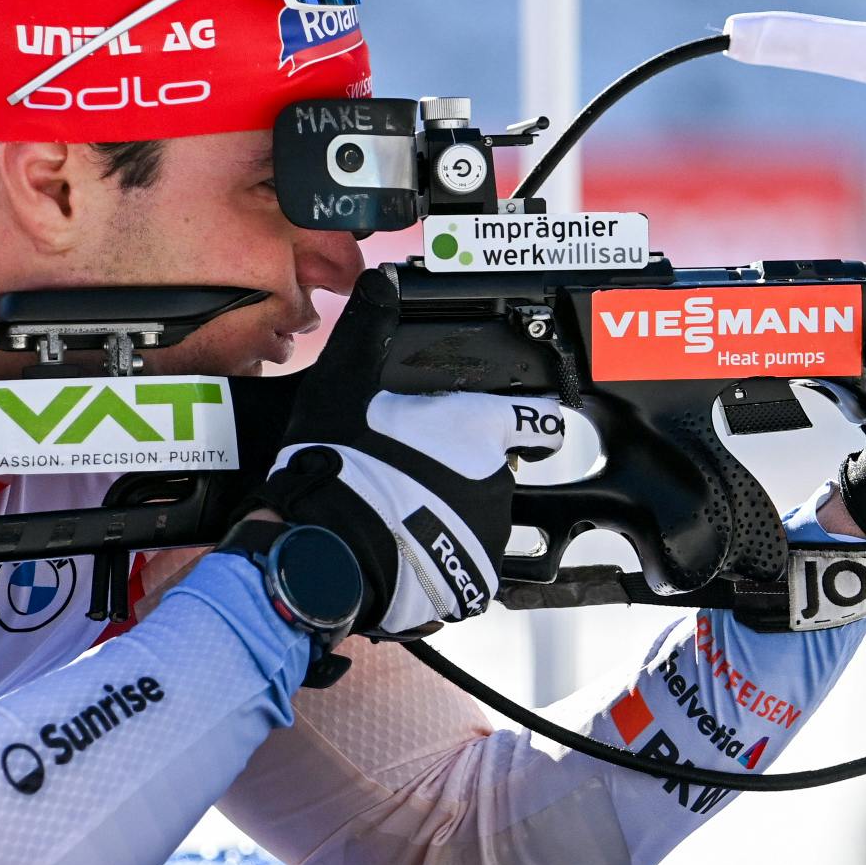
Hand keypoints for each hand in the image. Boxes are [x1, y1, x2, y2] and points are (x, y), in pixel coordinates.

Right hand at [266, 268, 552, 634]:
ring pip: (479, 517)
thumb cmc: (339, 465)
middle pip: (496, 468)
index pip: (539, 418)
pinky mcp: (474, 582)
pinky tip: (401, 548)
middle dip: (463, 468)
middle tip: (412, 470)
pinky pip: (463, 566)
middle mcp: (499, 480)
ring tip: (397, 511)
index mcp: (479, 429)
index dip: (527, 420)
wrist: (327, 551)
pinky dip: (439, 560)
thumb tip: (382, 283)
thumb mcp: (345, 384)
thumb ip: (370, 331)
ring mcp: (490, 534)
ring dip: (449, 513)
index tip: (515, 424)